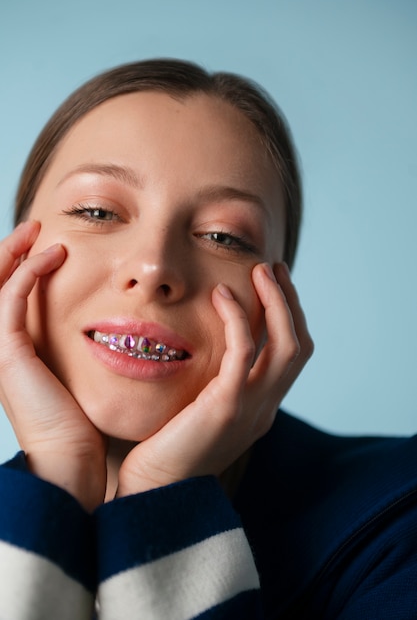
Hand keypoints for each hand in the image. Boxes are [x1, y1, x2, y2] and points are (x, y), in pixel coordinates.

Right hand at [0, 221, 105, 510]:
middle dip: (9, 252)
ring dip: (14, 252)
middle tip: (36, 227)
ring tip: (39, 231)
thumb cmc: (83, 427)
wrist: (70, 465)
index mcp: (14, 353)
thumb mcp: (79, 380)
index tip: (49, 244)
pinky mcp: (8, 353)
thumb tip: (112, 328)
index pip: (6, 298)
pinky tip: (54, 255)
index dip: (20, 267)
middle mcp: (0, 349)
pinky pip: (12, 298)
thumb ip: (81, 352)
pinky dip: (28, 271)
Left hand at [117, 261, 312, 495]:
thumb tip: (206, 350)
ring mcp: (252, 410)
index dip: (288, 317)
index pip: (292, 357)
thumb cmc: (165, 449)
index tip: (272, 285)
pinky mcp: (227, 407)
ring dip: (276, 303)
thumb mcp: (200, 412)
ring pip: (286, 347)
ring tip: (258, 271)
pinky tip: (221, 295)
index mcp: (261, 409)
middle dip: (289, 303)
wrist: (151, 492)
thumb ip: (215, 384)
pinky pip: (244, 353)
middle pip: (298, 347)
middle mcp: (265, 409)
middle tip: (271, 268)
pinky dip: (239, 319)